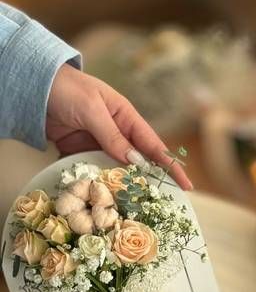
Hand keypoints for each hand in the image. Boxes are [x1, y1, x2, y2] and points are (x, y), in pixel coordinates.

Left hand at [47, 64, 191, 190]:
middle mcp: (116, 134)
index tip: (186, 185)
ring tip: (127, 206)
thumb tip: (135, 162)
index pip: (154, 146)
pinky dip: (94, 183)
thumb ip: (112, 136)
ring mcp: (98, 145)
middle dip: (147, 182)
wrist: (34, 85)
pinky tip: (97, 196)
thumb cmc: (67, 89)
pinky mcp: (79, 153)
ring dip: (119, 186)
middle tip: (158, 204)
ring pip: (114, 171)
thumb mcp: (92, 110)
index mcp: (126, 118)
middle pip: (137, 163)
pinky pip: (91, 172)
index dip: (171, 166)